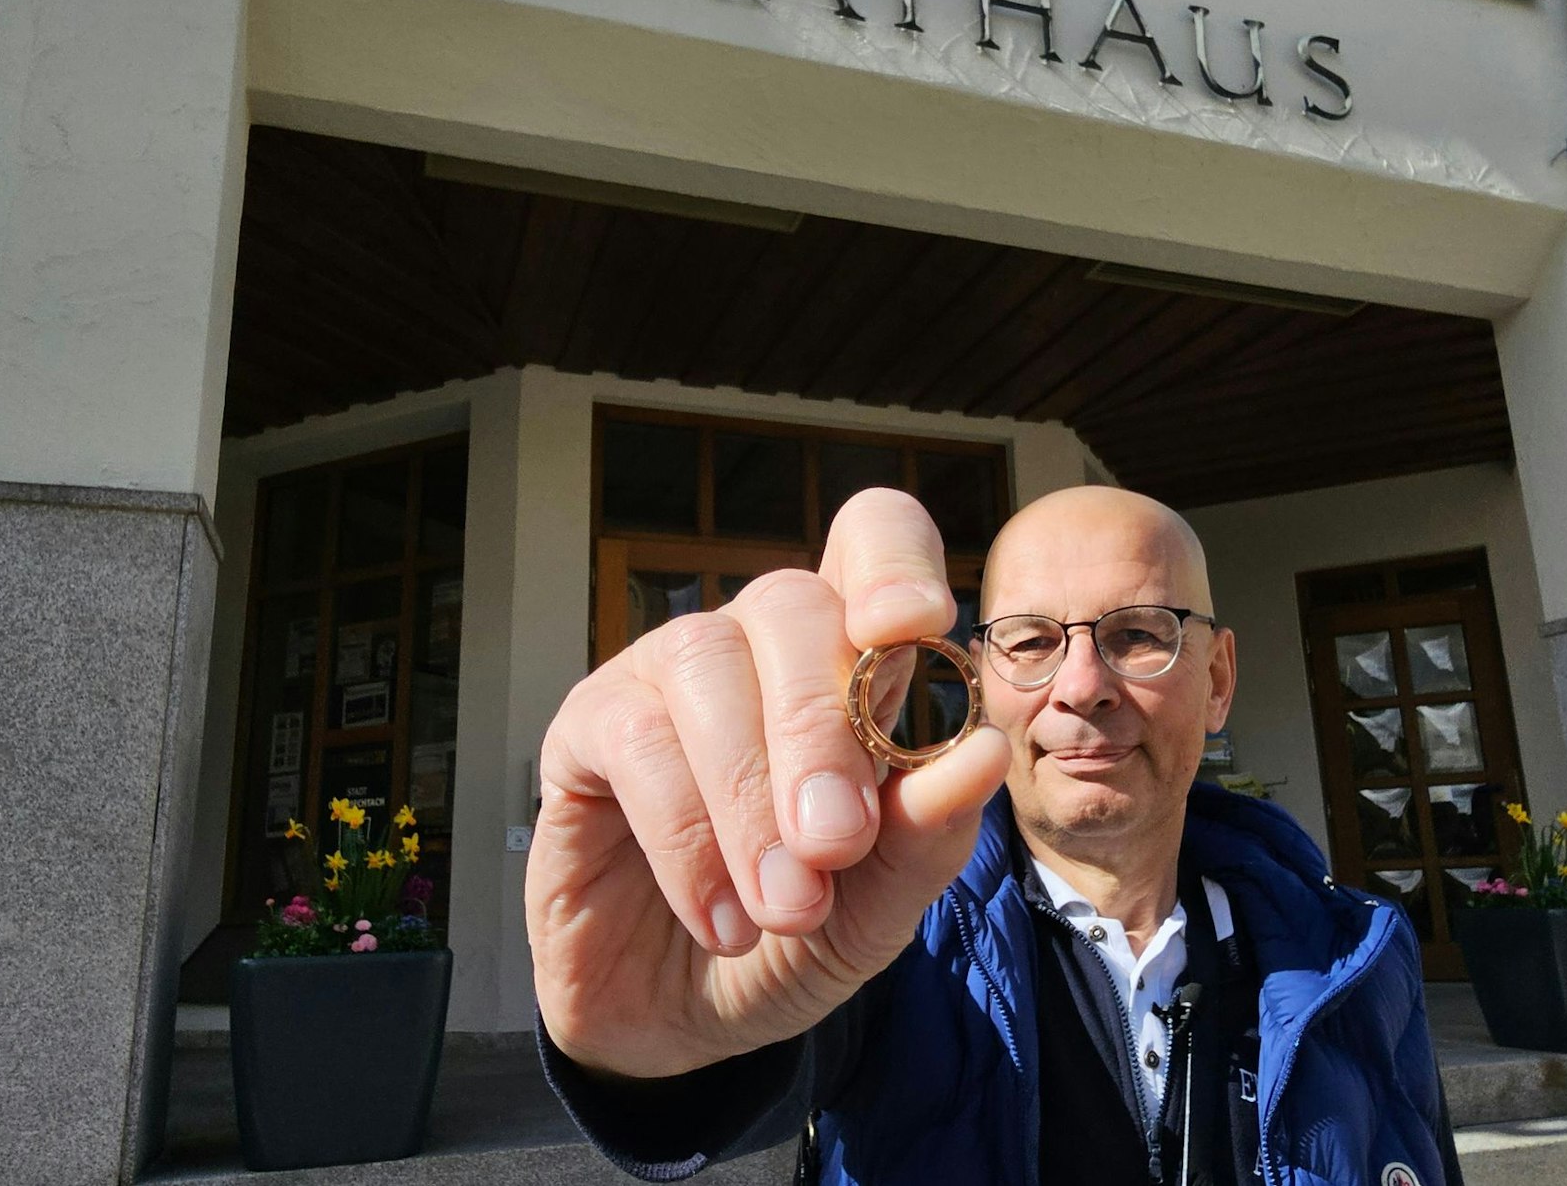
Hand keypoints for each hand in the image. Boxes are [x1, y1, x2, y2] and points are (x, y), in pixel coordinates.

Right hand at [527, 489, 1010, 1077]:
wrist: (685, 1027)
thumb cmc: (794, 938)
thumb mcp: (879, 906)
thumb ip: (928, 834)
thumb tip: (981, 752)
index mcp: (847, 659)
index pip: (872, 539)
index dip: (893, 561)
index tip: (913, 627)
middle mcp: (754, 646)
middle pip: (789, 604)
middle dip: (821, 729)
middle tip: (834, 847)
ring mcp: (661, 677)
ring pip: (704, 664)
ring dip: (749, 795)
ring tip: (785, 908)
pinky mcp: (585, 730)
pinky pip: (633, 739)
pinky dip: (687, 838)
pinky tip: (721, 919)